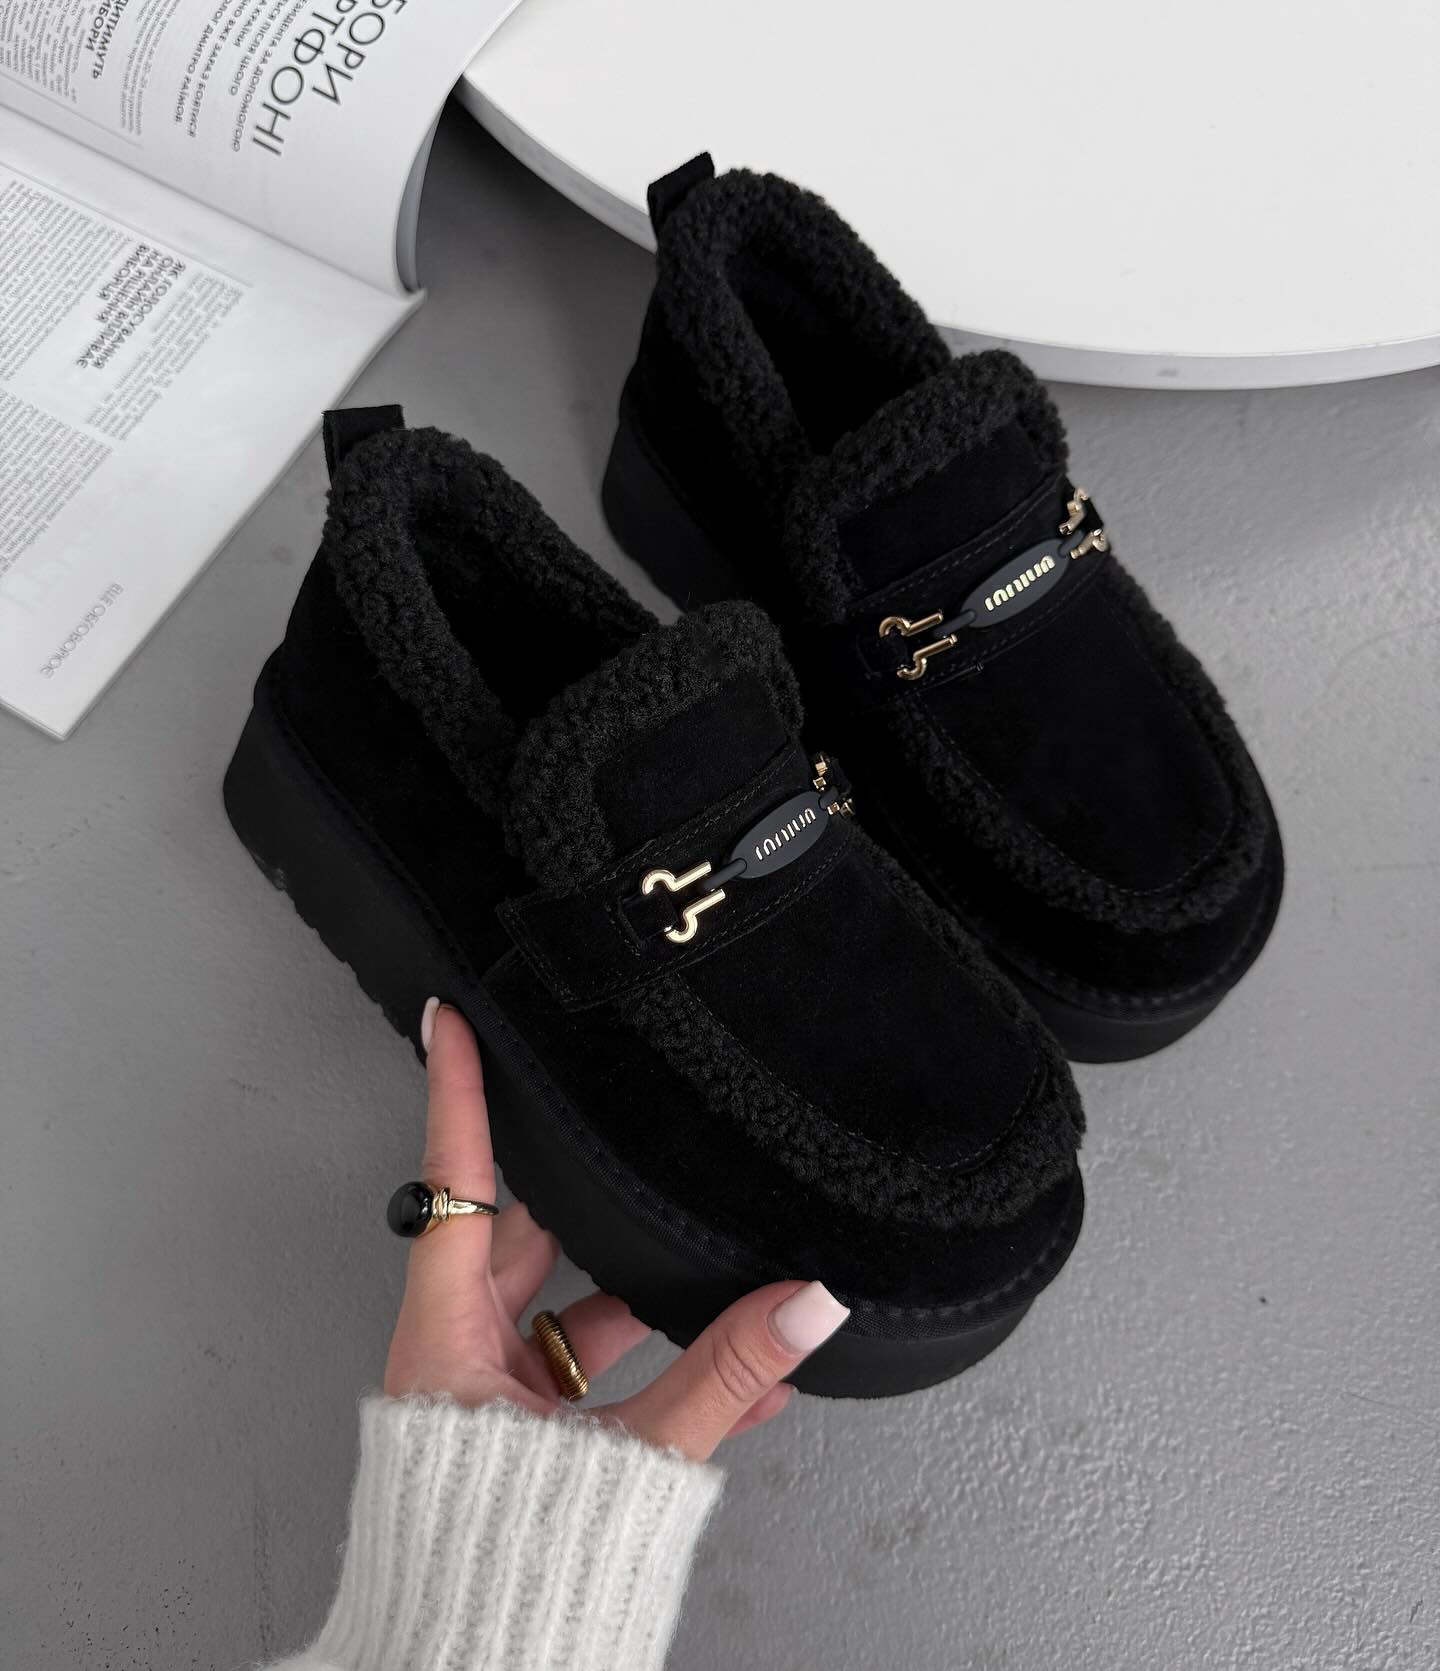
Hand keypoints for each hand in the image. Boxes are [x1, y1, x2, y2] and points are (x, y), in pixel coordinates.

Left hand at [383, 1002, 849, 1460]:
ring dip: (643, 1291)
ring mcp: (489, 1392)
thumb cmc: (500, 1574)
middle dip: (585, 1186)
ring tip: (713, 1268)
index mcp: (448, 1340)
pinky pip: (593, 1369)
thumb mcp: (631, 1460)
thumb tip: (804, 1308)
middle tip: (617, 1126)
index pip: (455, 1183)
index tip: (452, 1020)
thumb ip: (725, 1380)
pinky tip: (730, 1372)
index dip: (459, 1094)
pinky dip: (654, 1363)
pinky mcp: (523, 1429)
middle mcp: (459, 1354)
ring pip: (570, 1300)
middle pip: (525, 1232)